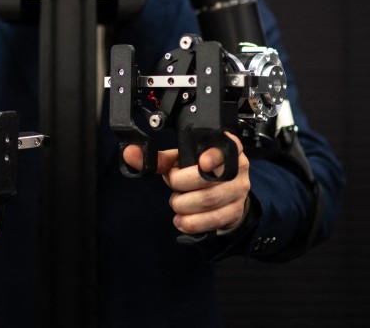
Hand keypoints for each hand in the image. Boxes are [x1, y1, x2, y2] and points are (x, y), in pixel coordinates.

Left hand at [123, 131, 250, 234]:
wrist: (220, 194)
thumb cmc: (198, 172)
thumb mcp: (180, 161)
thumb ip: (157, 159)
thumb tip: (130, 153)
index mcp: (224, 147)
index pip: (225, 147)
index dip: (213, 156)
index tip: (202, 163)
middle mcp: (237, 167)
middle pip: (208, 180)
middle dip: (182, 186)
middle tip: (174, 187)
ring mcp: (238, 190)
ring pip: (209, 201)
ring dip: (185, 205)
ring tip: (176, 203)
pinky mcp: (236, 211)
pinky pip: (214, 220)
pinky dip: (193, 222)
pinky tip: (182, 220)